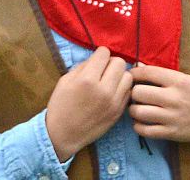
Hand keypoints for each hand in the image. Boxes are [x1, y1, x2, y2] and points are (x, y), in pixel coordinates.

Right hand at [45, 47, 131, 161]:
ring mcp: (114, 102)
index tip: (96, 61)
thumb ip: (84, 66)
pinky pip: (128, 92)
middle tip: (103, 71)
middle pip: (120, 62)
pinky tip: (111, 93)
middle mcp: (103, 90)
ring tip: (109, 82)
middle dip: (111, 63)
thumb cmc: (61, 106)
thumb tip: (99, 57)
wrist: (62, 136)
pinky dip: (122, 89)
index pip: (104, 53)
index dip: (99, 54)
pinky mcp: (119, 112)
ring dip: (119, 76)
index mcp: (87, 80)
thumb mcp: (65, 81)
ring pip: (128, 76)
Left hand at [128, 64, 189, 143]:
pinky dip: (137, 126)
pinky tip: (142, 122)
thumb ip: (162, 75)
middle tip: (137, 96)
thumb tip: (138, 67)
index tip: (131, 77)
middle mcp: (174, 98)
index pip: (148, 73)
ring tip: (138, 109)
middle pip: (138, 93)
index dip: (134, 74)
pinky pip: (143, 130)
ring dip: (133, 110)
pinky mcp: (170, 132)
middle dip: (133, 93)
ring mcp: (171, 117)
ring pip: (138, 112)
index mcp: (179, 81)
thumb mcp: (185, 79)